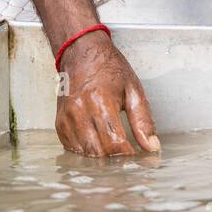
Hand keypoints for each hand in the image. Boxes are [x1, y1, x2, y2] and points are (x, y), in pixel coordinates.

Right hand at [55, 32, 159, 156]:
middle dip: (115, 159)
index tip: (137, 157)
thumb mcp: (133, 89)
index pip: (114, 143)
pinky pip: (72, 147)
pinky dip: (85, 151)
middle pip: (98, 152)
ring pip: (84, 153)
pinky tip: (96, 143)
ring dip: (100, 157)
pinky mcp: (60, 122)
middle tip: (127, 155)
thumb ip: (143, 120)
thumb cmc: (109, 68)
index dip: (128, 155)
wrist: (81, 52)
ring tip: (113, 149)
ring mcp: (67, 118)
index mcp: (101, 101)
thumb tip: (151, 146)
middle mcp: (80, 111)